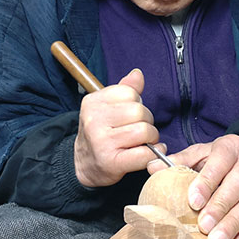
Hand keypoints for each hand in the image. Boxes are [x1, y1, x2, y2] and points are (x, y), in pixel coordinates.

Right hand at [75, 69, 163, 186]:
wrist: (84, 164)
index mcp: (93, 102)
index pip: (130, 92)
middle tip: (141, 130)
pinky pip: (144, 154)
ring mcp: (101, 142)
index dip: (138, 103)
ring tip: (144, 142)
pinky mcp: (111, 162)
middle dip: (147, 121)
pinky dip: (153, 154)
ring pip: (144, 131)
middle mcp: (94, 120)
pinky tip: (151, 153)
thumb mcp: (106, 107)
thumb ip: (124, 89)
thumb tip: (138, 74)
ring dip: (152, 138)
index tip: (132, 115)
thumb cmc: (100, 132)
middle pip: (139, 111)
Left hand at [147, 134, 238, 238]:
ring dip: (234, 223)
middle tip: (204, 226)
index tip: (193, 201)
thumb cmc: (222, 158)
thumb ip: (180, 161)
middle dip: (220, 207)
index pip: (219, 163)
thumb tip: (152, 167)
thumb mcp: (202, 153)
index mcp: (230, 147)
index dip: (206, 183)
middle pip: (238, 185)